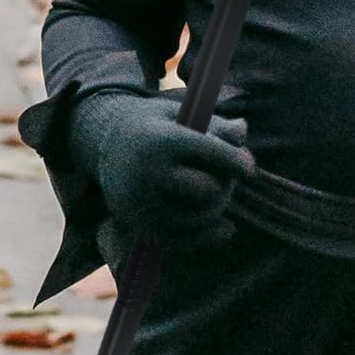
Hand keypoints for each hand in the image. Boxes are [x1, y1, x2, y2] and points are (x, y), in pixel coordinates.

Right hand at [69, 89, 253, 248]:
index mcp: (162, 139)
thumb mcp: (181, 114)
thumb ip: (214, 124)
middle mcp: (149, 173)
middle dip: (225, 184)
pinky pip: (184, 240)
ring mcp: (142, 203)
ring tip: (216, 193)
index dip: (237, 162)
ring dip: (218, 208)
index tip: (250, 170)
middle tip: (225, 177)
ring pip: (201, 217)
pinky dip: (208, 235)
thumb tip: (242, 130)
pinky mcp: (140, 225)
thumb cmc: (154, 125)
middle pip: (209, 190)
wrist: (105, 146)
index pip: (211, 153)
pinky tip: (225, 228)